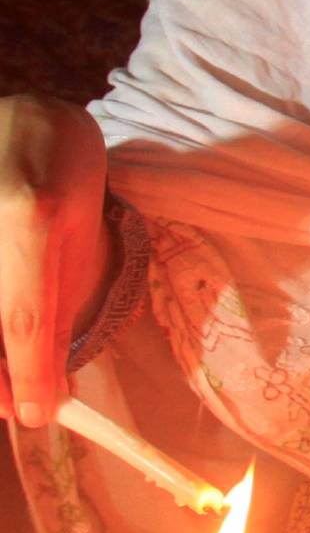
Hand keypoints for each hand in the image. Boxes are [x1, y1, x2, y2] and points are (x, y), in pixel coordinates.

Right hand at [0, 94, 111, 427]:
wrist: (23, 120)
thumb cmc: (60, 178)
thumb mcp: (79, 240)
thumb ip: (57, 306)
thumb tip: (50, 383)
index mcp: (29, 215)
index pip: (23, 313)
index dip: (30, 371)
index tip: (39, 413)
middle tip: (20, 406)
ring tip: (10, 387)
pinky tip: (4, 350)